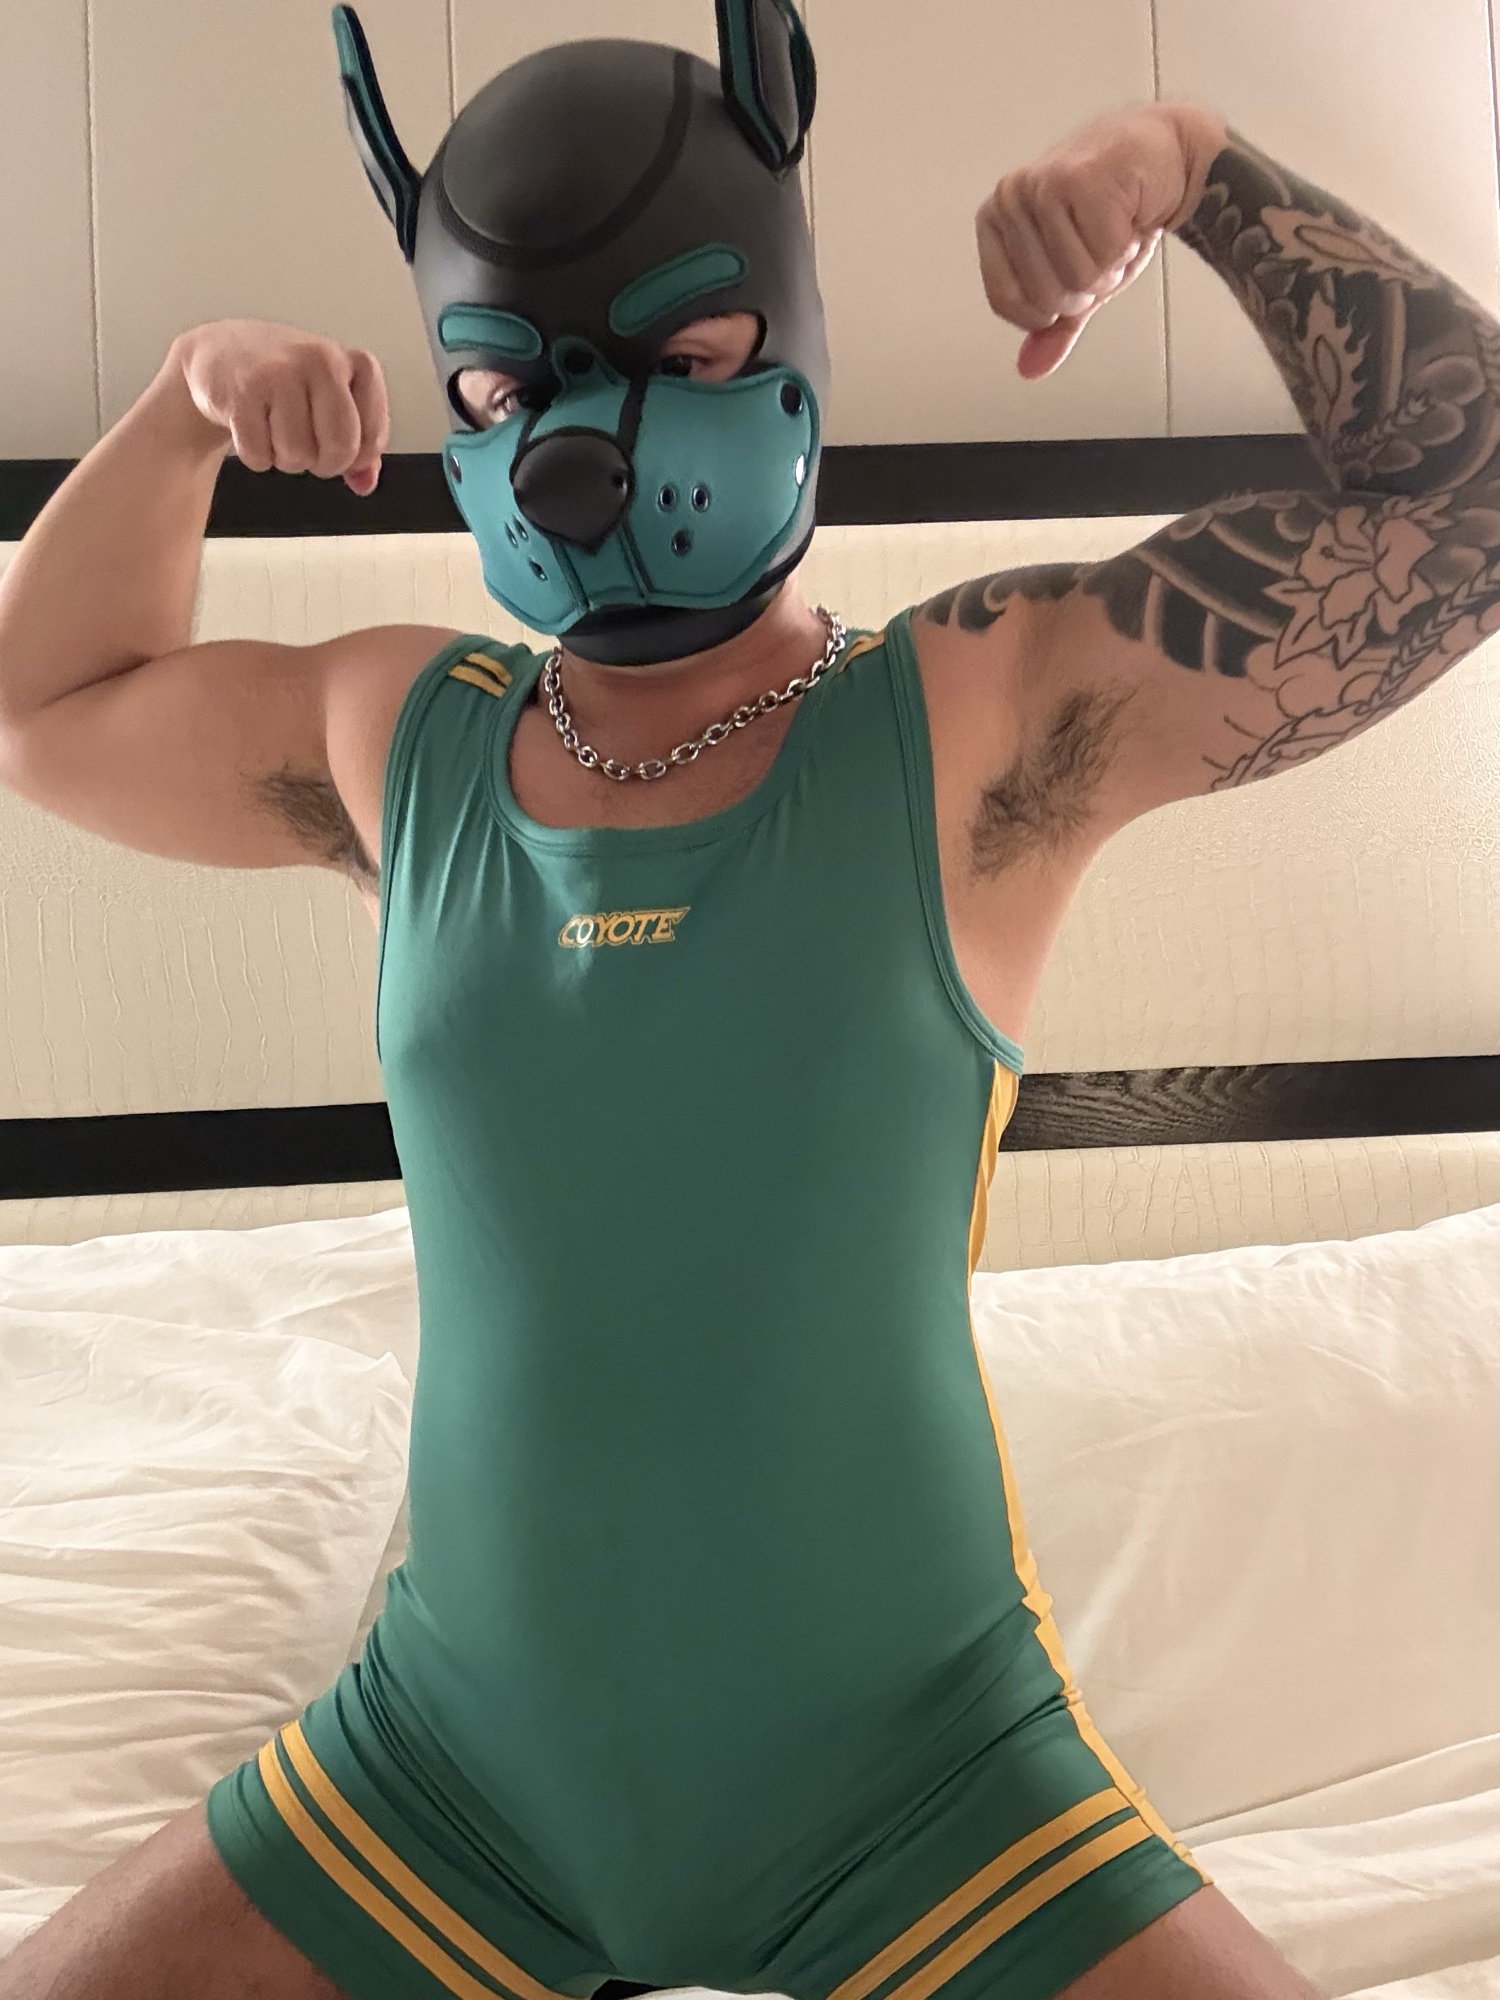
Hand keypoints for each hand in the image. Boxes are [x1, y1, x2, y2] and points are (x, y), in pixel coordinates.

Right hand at [173, 319, 389, 494]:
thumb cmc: (288, 380)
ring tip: (276, 430)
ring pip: (297, 455)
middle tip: (309, 450)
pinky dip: (256, 456)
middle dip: (324, 465)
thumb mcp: (335, 402)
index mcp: (358, 364)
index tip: (335, 445)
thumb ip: (360, 444)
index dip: (354, 459)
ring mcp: (281, 372)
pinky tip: (252, 428)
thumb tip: (365, 485)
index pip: (373, 439)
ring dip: (286, 459)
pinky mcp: (243, 390)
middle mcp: (323, 360)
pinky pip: (259, 454)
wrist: (223, 351)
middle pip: (340, 448)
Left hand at [976, 101, 1226, 379]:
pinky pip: (1104, 256)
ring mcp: (1042, 185)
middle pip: (1045, 296)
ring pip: (1076, 278)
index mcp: (995, 220)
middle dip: (1088, 287)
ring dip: (1111, 266)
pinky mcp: (1082, 180)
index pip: (1008, 303)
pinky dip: (1127, 247)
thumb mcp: (1078, 276)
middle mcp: (1010, 198)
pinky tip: (1130, 215)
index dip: (1051, 309)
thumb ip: (1052, 324)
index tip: (1075, 275)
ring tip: (1117, 228)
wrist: (1168, 157)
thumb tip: (1029, 369)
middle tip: (1103, 246)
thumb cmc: (1118, 212)